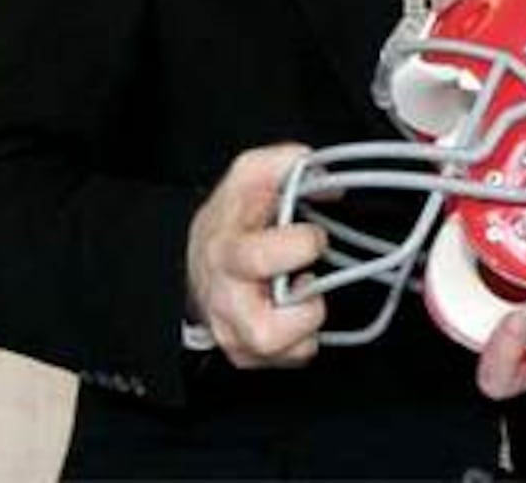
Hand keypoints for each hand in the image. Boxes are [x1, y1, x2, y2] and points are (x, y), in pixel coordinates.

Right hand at [186, 142, 327, 368]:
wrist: (200, 256)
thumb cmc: (233, 216)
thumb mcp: (251, 174)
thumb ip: (286, 163)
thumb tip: (325, 174)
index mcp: (227, 248)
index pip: (259, 258)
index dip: (299, 247)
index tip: (315, 236)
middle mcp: (225, 296)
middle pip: (264, 330)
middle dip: (303, 309)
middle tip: (309, 284)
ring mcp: (231, 329)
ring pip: (274, 353)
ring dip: (303, 329)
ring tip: (304, 299)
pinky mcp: (243, 352)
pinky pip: (283, 362)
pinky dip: (300, 343)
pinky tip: (297, 314)